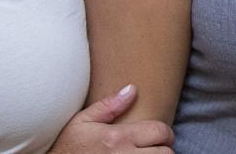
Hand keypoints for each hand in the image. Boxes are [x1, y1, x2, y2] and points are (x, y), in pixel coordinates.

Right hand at [49, 85, 174, 152]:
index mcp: (118, 137)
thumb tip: (132, 89)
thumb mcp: (82, 122)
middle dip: (164, 148)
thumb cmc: (68, 147)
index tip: (159, 134)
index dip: (164, 132)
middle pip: (166, 153)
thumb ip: (108, 106)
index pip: (160, 132)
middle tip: (156, 147)